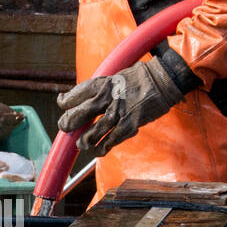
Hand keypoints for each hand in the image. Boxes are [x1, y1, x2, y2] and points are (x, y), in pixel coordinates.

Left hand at [56, 57, 194, 155]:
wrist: (164, 80)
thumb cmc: (141, 77)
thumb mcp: (118, 75)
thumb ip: (103, 87)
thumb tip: (88, 96)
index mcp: (106, 82)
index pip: (80, 92)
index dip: (68, 100)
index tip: (61, 103)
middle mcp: (110, 96)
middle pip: (83, 112)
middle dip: (70, 122)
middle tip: (64, 128)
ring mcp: (120, 111)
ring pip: (96, 130)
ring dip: (86, 140)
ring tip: (81, 144)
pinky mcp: (131, 123)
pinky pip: (113, 139)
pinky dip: (104, 147)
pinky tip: (99, 151)